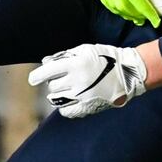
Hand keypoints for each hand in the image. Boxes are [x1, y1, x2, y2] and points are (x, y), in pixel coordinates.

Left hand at [29, 43, 147, 118]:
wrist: (128, 73)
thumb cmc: (105, 57)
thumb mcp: (85, 49)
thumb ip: (64, 55)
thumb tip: (45, 63)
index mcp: (76, 64)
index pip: (48, 72)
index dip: (37, 76)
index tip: (33, 79)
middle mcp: (77, 81)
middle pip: (52, 86)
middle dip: (54, 81)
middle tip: (64, 77)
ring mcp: (82, 96)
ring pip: (56, 99)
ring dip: (57, 93)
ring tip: (66, 88)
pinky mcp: (87, 107)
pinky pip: (66, 111)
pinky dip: (64, 106)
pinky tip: (70, 99)